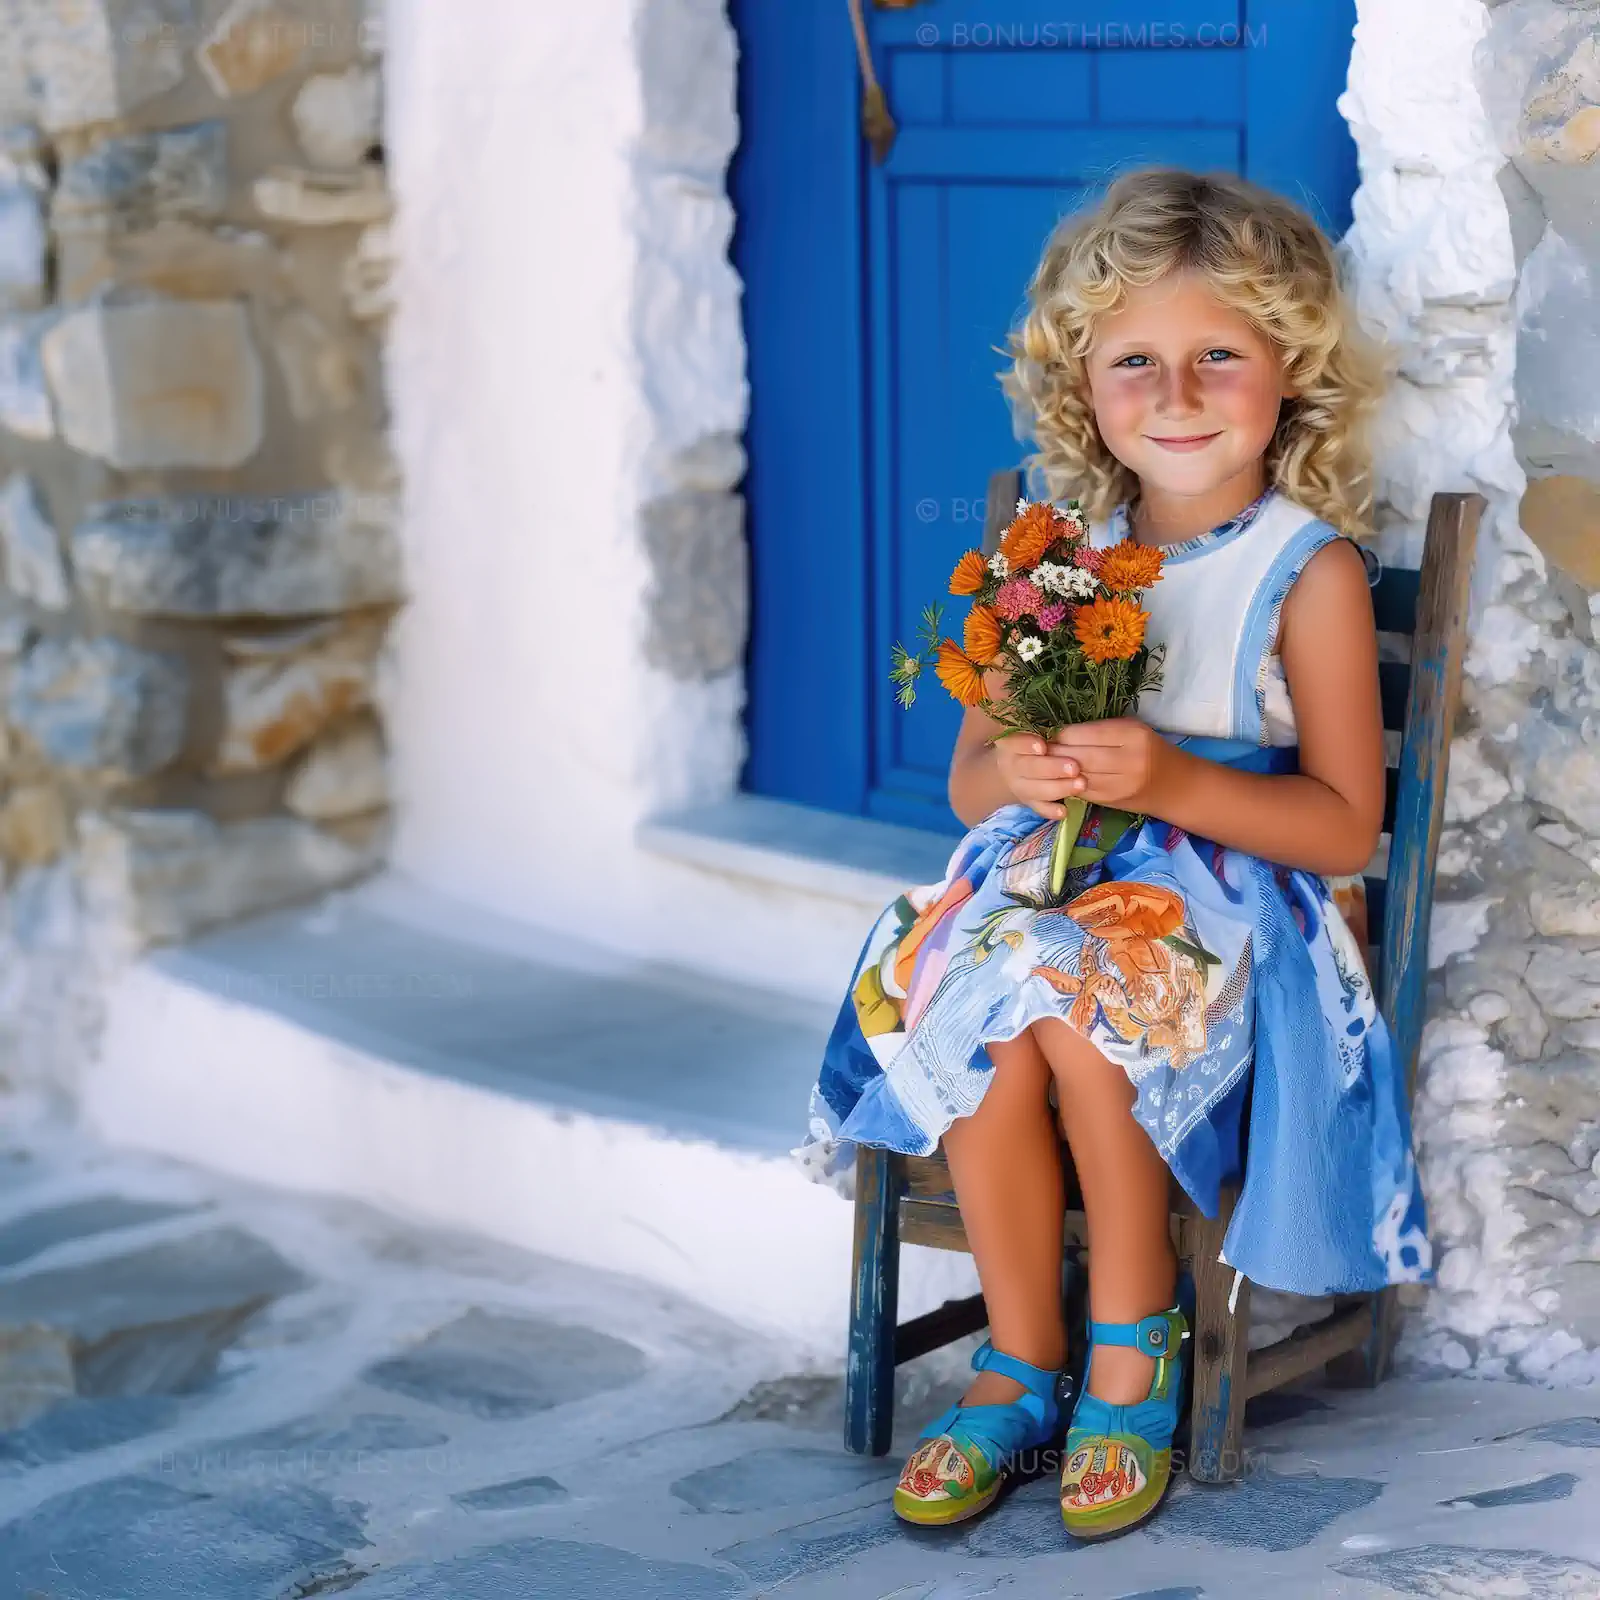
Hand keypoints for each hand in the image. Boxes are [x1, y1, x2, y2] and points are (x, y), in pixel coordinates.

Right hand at [991, 730, 1083, 820]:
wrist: (1016, 765)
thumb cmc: (1032, 740)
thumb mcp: (1030, 728)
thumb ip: (1037, 725)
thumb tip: (1045, 713)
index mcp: (1010, 743)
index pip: (1014, 743)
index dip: (1026, 745)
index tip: (1042, 747)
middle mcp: (1011, 765)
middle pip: (1028, 768)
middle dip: (1052, 768)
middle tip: (1074, 767)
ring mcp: (1020, 785)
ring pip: (1035, 789)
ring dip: (1058, 788)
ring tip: (1081, 784)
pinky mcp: (1030, 801)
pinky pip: (1039, 808)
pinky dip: (1050, 810)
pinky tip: (1064, 811)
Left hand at [1045, 718, 1169, 810]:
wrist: (1175, 785)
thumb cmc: (1149, 750)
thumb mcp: (1131, 730)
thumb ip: (1101, 730)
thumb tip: (1060, 732)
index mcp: (1132, 735)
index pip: (1086, 734)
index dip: (1063, 734)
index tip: (1050, 732)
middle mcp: (1128, 760)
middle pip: (1079, 756)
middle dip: (1055, 753)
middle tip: (1039, 749)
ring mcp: (1119, 784)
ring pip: (1077, 776)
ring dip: (1056, 770)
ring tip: (1044, 763)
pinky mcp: (1112, 801)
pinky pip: (1081, 791)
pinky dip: (1066, 783)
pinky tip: (1058, 777)